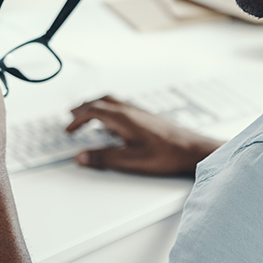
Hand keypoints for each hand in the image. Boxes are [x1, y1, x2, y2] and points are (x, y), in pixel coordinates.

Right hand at [67, 96, 222, 175]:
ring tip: (89, 113)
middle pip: (101, 101)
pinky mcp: (149, 117)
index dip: (77, 119)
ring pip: (113, 101)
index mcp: (123, 118)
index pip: (93, 111)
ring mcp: (141, 112)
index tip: (69, 129)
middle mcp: (131, 110)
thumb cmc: (167, 154)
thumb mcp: (130, 161)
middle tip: (72, 114)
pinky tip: (115, 120)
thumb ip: (104, 158)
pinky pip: (123, 106)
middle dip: (84, 107)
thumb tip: (81, 157)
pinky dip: (110, 108)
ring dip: (97, 105)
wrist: (193, 150)